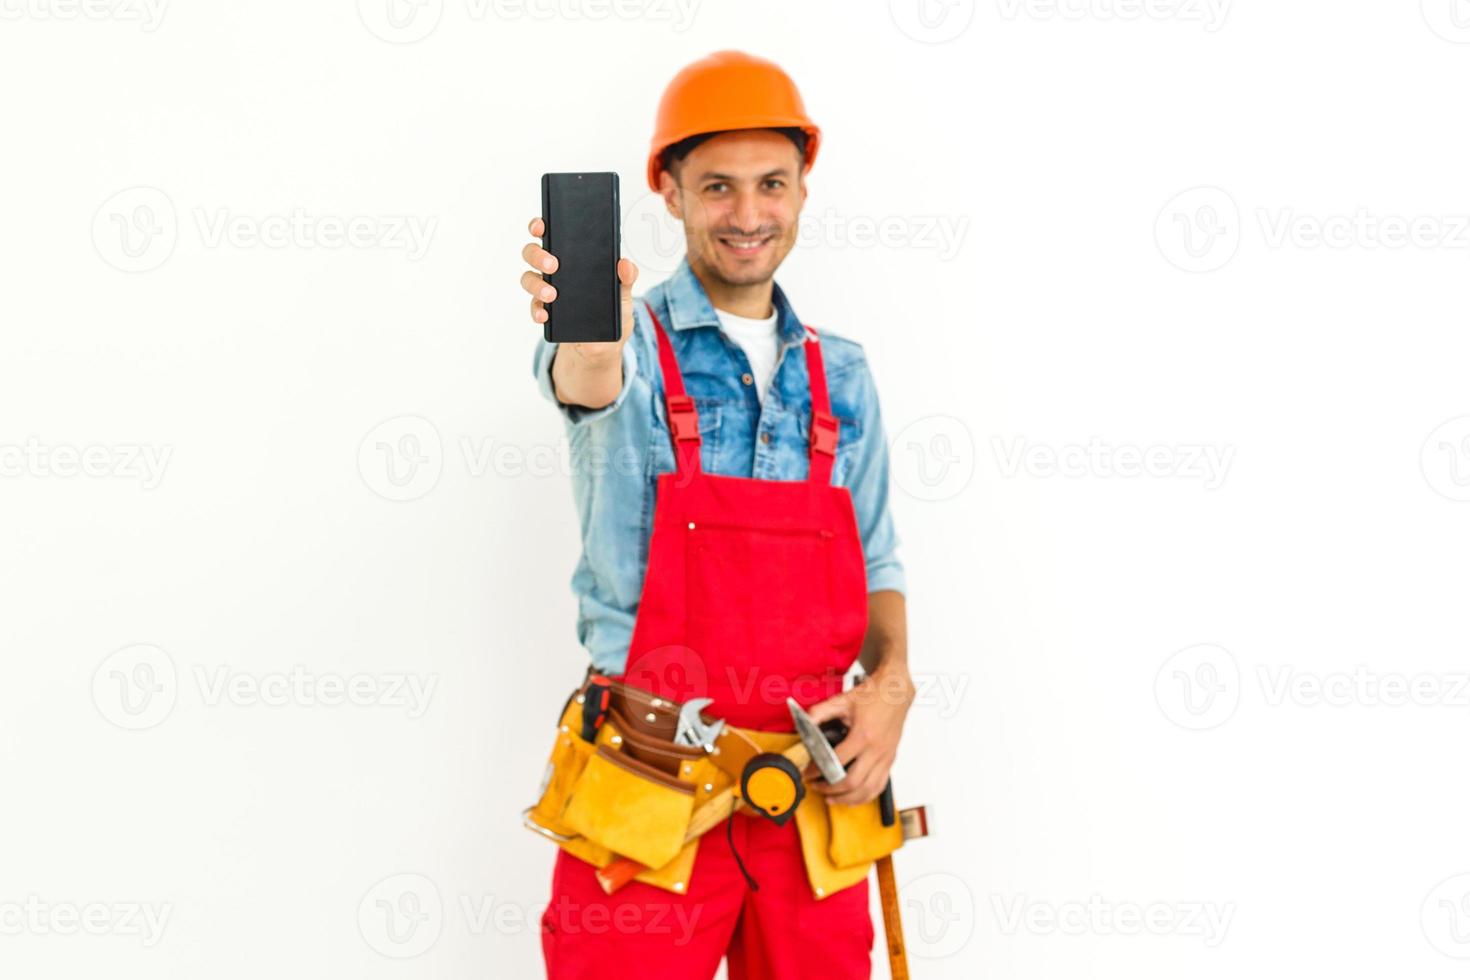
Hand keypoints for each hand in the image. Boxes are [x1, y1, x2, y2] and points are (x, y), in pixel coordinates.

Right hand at [520, 216, 638, 358]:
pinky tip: (545, 315)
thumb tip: (625, 264)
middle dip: (538, 255)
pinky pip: (534, 308)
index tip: (541, 225)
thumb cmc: (612, 308)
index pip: (551, 234)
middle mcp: (554, 270)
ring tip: (551, 294)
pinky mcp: (544, 311)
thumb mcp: (624, 292)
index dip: (540, 226)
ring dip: (536, 284)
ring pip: (529, 278)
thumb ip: (626, 278)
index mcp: (572, 257)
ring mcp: (546, 289)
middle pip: (533, 253)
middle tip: (553, 264)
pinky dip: (537, 311)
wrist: (606, 341)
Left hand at [801, 667, 915, 806]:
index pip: (836, 762)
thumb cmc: (873, 695)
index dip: (818, 770)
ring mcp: (886, 757)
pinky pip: (879, 786)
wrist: (896, 691)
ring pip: (868, 790)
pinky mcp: (890, 760)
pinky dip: (865, 796)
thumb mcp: (842, 700)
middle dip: (830, 789)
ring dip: (847, 799)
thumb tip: (803, 724)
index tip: (808, 773)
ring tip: (831, 798)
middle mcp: (876, 750)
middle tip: (816, 786)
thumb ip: (819, 712)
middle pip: (853, 782)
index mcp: (863, 735)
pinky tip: (853, 797)